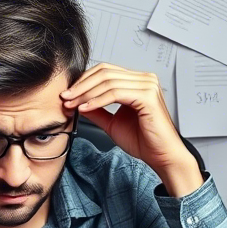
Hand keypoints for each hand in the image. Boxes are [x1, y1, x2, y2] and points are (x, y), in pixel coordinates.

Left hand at [61, 63, 201, 194]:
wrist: (161, 157)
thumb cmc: (144, 141)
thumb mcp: (112, 123)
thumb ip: (97, 111)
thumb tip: (77, 103)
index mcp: (137, 82)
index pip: (105, 71)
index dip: (83, 81)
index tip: (67, 95)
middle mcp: (144, 79)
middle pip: (104, 73)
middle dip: (81, 86)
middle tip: (65, 98)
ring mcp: (147, 85)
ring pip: (108, 82)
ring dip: (85, 93)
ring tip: (72, 104)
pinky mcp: (147, 96)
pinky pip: (115, 93)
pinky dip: (97, 101)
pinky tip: (84, 108)